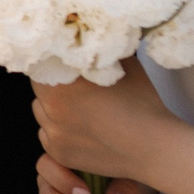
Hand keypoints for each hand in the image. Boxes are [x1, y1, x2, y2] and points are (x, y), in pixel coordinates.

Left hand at [31, 63, 176, 185]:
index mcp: (61, 85)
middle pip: (40, 89)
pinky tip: (83, 127)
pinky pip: (48, 134)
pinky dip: (58, 129)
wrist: (154, 147)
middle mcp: (51, 110)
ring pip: (42, 112)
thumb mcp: (122, 64)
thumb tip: (89, 38)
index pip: (40, 65)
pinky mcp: (59, 154)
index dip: (52, 61)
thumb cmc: (142, 102)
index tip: (64, 62)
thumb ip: (98, 52)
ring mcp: (53, 135)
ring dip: (53, 107)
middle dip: (53, 84)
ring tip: (80, 107)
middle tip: (75, 84)